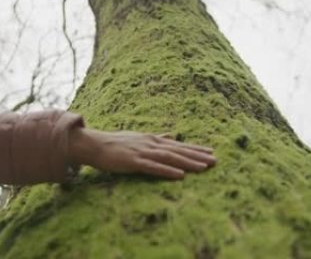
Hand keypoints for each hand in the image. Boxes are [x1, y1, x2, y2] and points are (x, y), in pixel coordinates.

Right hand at [68, 127, 215, 179]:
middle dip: (198, 156)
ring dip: (188, 163)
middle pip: (179, 151)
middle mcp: (151, 144)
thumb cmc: (116, 143)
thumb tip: (172, 135)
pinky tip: (180, 176)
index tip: (211, 152)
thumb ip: (157, 137)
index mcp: (153, 139)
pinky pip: (154, 168)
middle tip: (215, 160)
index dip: (195, 149)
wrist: (95, 144)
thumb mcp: (140, 138)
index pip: (179, 145)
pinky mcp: (134, 162)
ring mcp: (143, 152)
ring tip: (204, 168)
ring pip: (170, 158)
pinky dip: (168, 171)